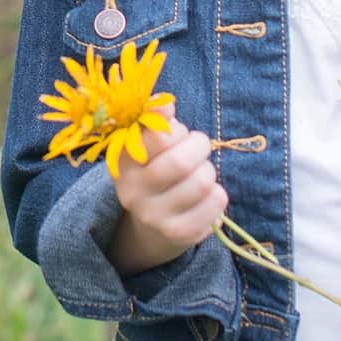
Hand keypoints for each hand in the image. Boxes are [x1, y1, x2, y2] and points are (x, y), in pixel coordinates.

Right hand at [108, 103, 228, 268]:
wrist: (151, 223)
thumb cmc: (154, 169)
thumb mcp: (147, 143)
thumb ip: (155, 120)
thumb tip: (165, 105)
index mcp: (122, 161)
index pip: (156, 135)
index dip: (176, 129)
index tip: (177, 133)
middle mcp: (132, 192)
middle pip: (180, 163)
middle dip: (199, 147)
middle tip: (199, 148)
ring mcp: (154, 217)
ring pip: (201, 183)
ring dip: (209, 171)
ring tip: (201, 173)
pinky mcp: (179, 234)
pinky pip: (215, 204)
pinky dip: (218, 194)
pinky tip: (206, 196)